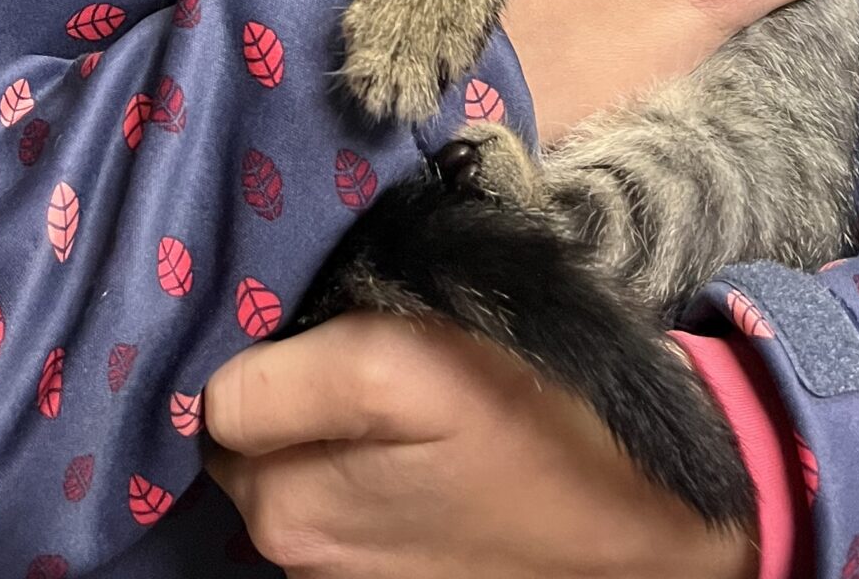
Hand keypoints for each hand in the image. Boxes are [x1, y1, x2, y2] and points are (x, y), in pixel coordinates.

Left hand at [202, 311, 756, 578]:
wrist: (645, 519)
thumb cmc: (527, 418)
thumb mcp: (397, 363)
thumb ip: (280, 376)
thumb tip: (213, 379)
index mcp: (281, 502)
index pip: (213, 398)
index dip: (254, 340)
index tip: (303, 305)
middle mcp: (293, 557)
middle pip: (245, 443)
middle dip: (280, 390)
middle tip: (352, 334)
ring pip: (293, 473)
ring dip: (320, 433)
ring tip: (394, 393)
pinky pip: (343, 512)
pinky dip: (359, 477)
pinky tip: (418, 450)